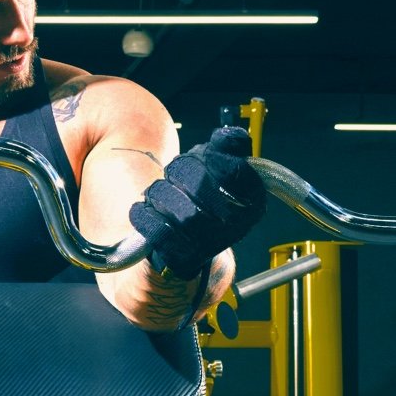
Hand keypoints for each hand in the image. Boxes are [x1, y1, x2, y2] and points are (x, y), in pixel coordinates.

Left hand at [128, 126, 266, 280]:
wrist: (189, 247)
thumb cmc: (202, 200)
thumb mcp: (217, 168)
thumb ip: (226, 147)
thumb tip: (230, 135)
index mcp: (252, 202)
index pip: (232, 169)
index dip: (207, 157)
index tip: (198, 154)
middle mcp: (236, 226)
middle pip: (200, 185)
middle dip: (178, 172)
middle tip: (171, 174)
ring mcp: (211, 246)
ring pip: (177, 208)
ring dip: (159, 194)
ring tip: (158, 194)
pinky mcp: (184, 260)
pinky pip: (159, 232)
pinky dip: (144, 216)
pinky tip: (143, 210)